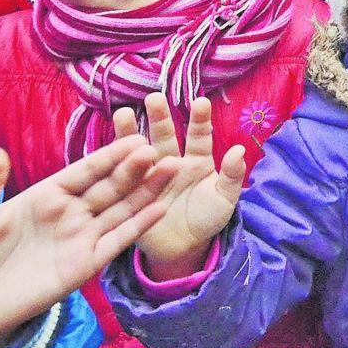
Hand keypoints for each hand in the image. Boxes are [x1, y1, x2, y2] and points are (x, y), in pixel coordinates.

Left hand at [0, 133, 174, 347]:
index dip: (109, 155)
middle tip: (158, 150)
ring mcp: (81, 237)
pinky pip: (117, 242)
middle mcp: (71, 212)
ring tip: (173, 168)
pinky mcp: (85, 265)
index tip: (135, 137)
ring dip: (147, 190)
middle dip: (134, 168)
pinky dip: (140, 225)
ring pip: (122, 209)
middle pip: (110, 186)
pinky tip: (161, 208)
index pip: (85, 170)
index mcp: (48, 193)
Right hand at [116, 94, 246, 281]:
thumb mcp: (225, 199)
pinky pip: (122, 178)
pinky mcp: (131, 194)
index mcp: (197, 161)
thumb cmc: (207, 219)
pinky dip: (115, 164)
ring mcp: (149, 177)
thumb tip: (240, 150)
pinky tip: (107, 151)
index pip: (199, 136)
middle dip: (160, 118)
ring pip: (140, 152)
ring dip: (130, 135)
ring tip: (122, 114)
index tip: (200, 102)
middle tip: (153, 98)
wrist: (183, 249)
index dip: (199, 120)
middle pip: (165, 137)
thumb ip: (232, 175)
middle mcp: (171, 162)